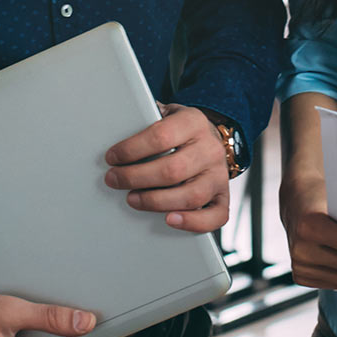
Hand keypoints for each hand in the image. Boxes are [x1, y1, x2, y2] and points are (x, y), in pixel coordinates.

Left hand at [103, 104, 230, 232]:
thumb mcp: (167, 114)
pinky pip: (215, 216)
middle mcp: (210, 149)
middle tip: (114, 180)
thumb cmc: (181, 130)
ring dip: (155, 202)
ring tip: (132, 199)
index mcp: (194, 122)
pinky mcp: (223, 197)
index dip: (132, 149)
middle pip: (172, 170)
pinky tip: (169, 220)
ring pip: (191, 196)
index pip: (161, 136)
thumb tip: (115, 127)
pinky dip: (193, 222)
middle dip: (136, 177)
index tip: (112, 157)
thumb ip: (147, 119)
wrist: (212, 138)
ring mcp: (219, 175)